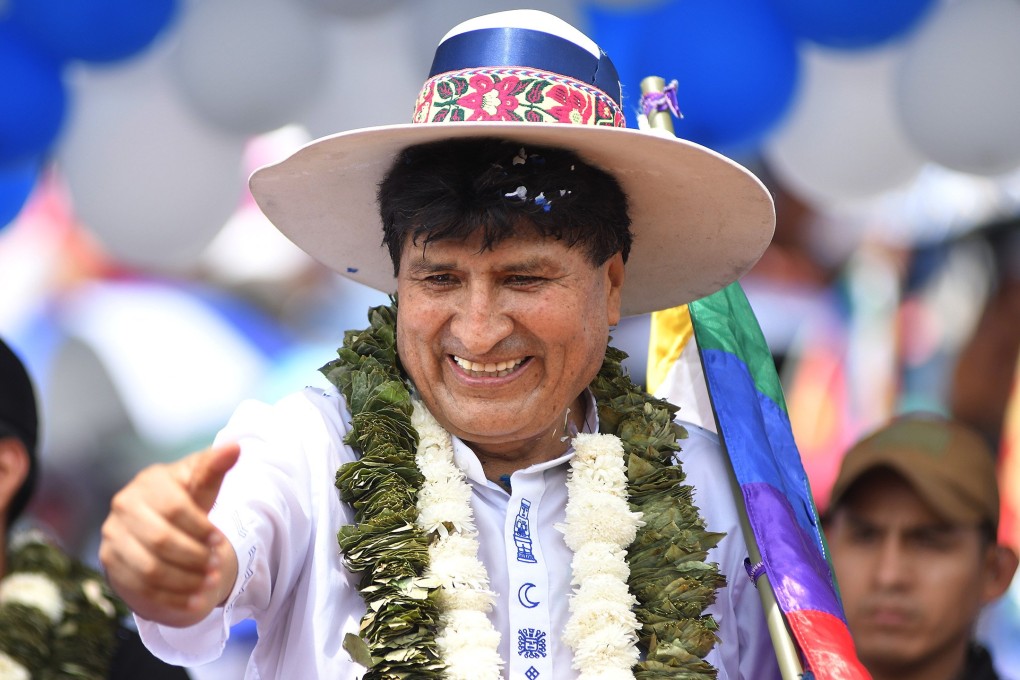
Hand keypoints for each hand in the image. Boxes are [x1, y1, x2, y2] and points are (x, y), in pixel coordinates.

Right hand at [99, 444, 240, 626]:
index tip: (220, 542)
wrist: (160, 527)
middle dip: (194, 557)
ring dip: (185, 581)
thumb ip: (214, 466)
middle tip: (218, 568)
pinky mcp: (111, 566)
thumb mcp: (201, 483)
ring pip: (149, 568)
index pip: (173, 508)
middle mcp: (122, 508)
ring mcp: (112, 539)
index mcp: (146, 483)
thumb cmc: (185, 500)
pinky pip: (140, 589)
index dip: (200, 528)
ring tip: (211, 585)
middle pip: (159, 540)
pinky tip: (196, 601)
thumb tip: (235, 447)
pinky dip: (172, 598)